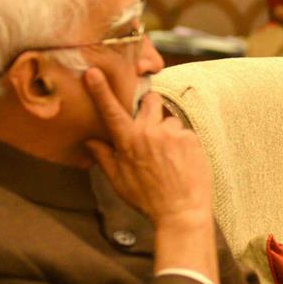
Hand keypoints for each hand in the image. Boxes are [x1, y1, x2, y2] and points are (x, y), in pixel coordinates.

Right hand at [82, 68, 212, 230]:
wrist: (182, 210)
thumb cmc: (147, 199)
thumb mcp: (119, 180)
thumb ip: (105, 157)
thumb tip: (90, 141)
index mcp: (128, 141)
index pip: (111, 110)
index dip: (101, 90)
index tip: (93, 72)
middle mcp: (150, 132)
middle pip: (149, 100)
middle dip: (148, 105)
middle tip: (149, 122)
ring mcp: (173, 133)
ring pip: (169, 119)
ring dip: (167, 129)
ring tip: (168, 154)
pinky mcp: (192, 138)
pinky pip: (184, 132)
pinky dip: (181, 142)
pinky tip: (181, 161)